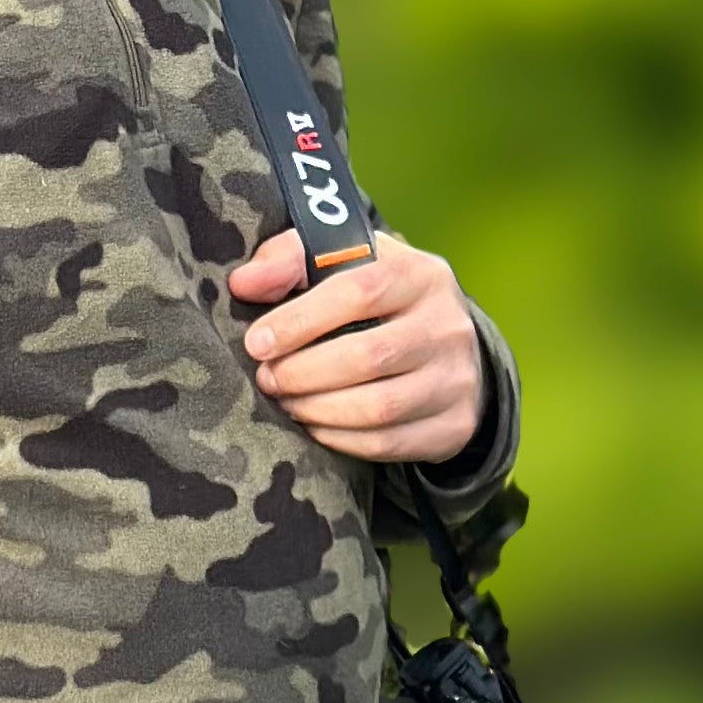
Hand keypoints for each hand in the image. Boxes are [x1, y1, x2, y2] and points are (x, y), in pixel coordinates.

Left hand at [230, 228, 486, 464]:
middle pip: (369, 356)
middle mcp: (448, 325)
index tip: (256, 343)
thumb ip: (288, 259)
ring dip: (318, 410)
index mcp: (420, 273)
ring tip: (286, 402)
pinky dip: (341, 439)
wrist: (443, 343)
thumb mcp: (340, 261)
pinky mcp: (455, 424)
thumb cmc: (373, 297)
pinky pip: (388, 443)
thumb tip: (245, 283)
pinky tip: (314, 426)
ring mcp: (457, 378)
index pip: (358, 292)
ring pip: (379, 407)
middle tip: (267, 379)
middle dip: (303, 372)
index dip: (299, 321)